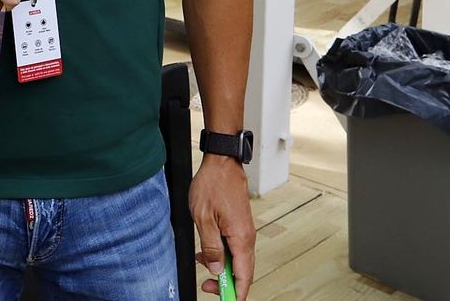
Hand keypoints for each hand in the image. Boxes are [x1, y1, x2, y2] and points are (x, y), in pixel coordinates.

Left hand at [190, 155, 254, 298]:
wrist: (222, 161)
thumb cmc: (213, 184)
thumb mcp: (203, 218)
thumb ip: (210, 247)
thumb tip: (217, 269)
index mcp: (241, 238)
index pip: (243, 276)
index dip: (235, 294)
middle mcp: (247, 237)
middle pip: (242, 271)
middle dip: (226, 283)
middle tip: (207, 286)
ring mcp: (244, 231)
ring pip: (237, 260)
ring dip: (222, 267)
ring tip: (202, 264)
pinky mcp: (239, 225)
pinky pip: (234, 247)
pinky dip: (221, 254)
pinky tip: (206, 251)